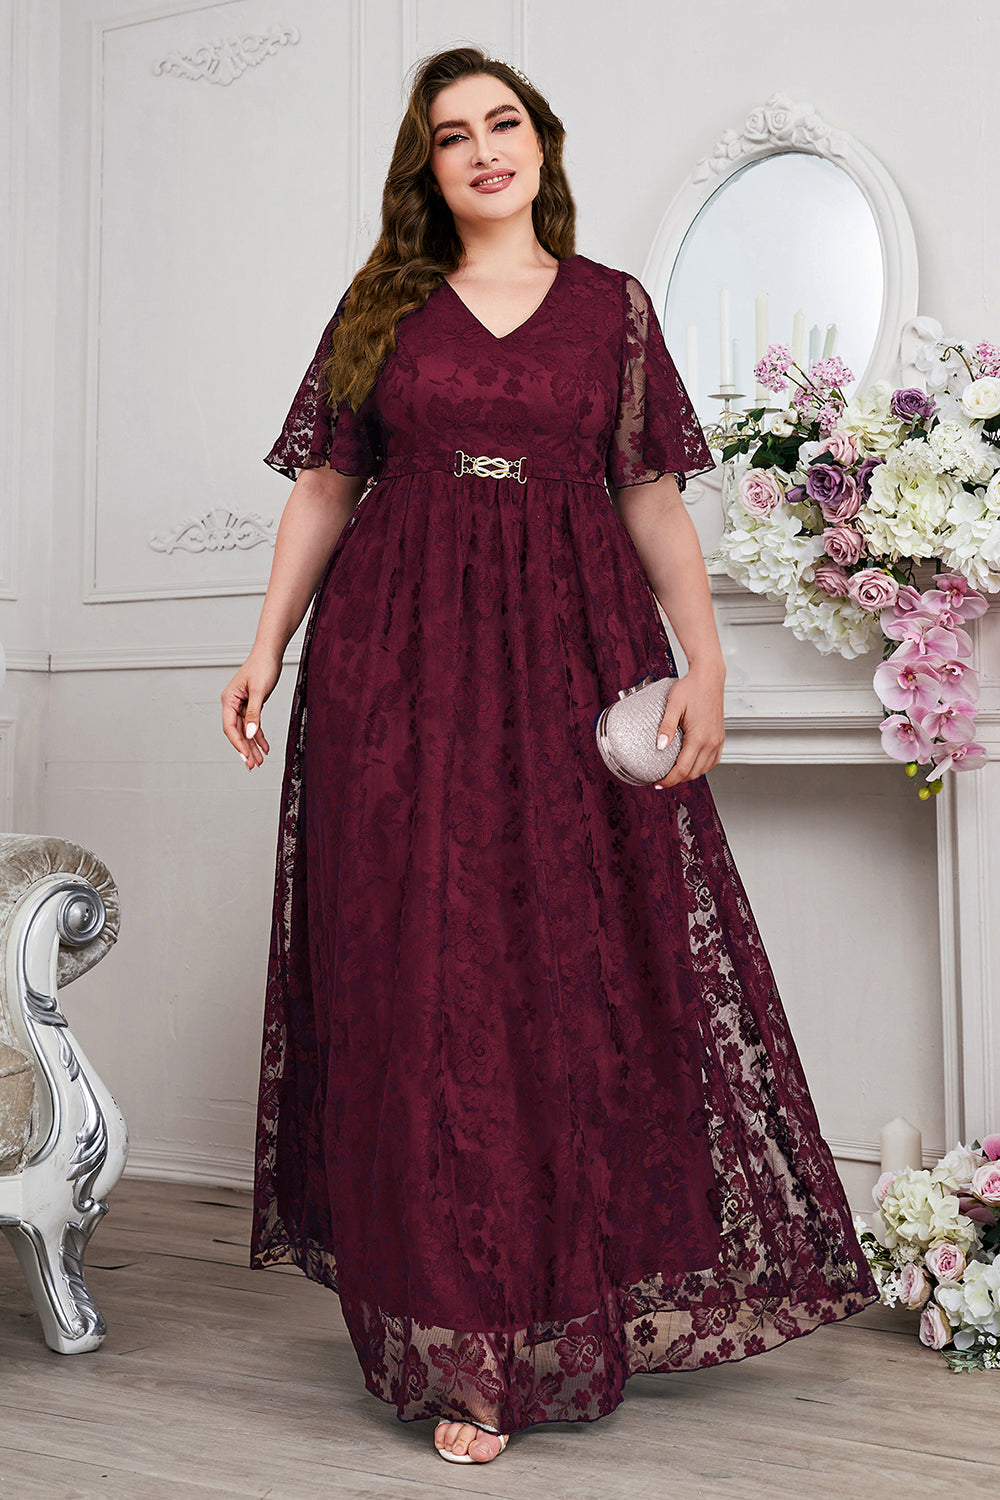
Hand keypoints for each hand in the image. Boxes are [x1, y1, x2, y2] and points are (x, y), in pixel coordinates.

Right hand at [221, 648, 280, 771]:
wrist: (270, 652)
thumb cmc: (262, 666)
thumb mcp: (259, 691)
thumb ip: (254, 713)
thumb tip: (251, 733)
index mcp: (229, 699)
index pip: (230, 727)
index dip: (238, 743)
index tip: (246, 756)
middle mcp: (232, 703)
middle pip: (237, 731)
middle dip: (245, 749)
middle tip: (253, 765)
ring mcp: (241, 704)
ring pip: (246, 730)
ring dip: (252, 745)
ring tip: (259, 761)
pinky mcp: (251, 704)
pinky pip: (253, 724)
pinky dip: (259, 736)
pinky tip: (264, 747)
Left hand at [653, 664, 724, 788]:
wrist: (709, 677)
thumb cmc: (691, 688)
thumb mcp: (673, 705)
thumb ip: (666, 727)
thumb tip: (659, 746)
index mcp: (699, 737)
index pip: (682, 769)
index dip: (669, 780)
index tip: (657, 783)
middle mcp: (711, 741)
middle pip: (693, 773)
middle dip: (676, 780)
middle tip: (661, 781)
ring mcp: (718, 740)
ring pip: (704, 769)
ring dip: (689, 775)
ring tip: (674, 775)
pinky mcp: (720, 737)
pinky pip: (713, 760)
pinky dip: (701, 768)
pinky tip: (691, 765)